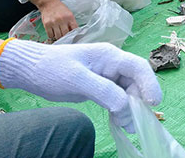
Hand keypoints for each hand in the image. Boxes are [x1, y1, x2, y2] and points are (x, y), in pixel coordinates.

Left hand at [0, 40, 161, 132]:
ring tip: (127, 127)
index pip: (138, 67)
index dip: (150, 84)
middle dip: (138, 102)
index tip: (153, 103)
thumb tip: (125, 105)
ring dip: (130, 109)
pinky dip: (120, 110)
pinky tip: (119, 122)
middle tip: (133, 123)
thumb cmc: (52, 69)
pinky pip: (117, 98)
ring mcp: (106, 76)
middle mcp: (112, 64)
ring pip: (128, 92)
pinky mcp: (99, 86)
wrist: (30, 70)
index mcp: (109, 56)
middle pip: (136, 82)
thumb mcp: (77, 80)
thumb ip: (103, 91)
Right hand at [39, 0, 77, 41]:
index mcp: (69, 17)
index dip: (74, 34)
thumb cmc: (60, 9)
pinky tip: (53, 32)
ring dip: (58, 36)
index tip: (72, 36)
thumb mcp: (69, 13)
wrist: (49, 3)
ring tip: (58, 34)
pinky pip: (50, 35)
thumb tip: (73, 33)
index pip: (74, 29)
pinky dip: (52, 35)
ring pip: (58, 36)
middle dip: (65, 36)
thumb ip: (71, 22)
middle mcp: (62, 20)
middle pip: (65, 34)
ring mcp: (54, 22)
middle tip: (64, 36)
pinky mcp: (47, 24)